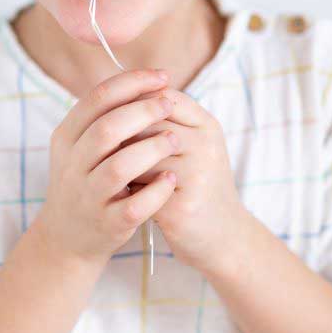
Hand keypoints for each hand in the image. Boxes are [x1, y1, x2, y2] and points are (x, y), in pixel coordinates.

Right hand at [36, 69, 180, 264]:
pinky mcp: (107, 224)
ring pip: (119, 167)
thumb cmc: (87, 179)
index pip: (97, 99)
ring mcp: (88, 197)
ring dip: (152, 149)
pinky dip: (156, 192)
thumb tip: (150, 80)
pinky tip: (171, 179)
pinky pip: (134, 206)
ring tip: (176, 140)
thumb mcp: (83, 145)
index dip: (132, 82)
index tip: (162, 75)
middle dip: (144, 111)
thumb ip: (107, 115)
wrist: (67, 238)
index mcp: (66, 137)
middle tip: (169, 104)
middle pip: (107, 129)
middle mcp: (72, 166)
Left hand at [124, 86, 244, 270]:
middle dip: (122, 135)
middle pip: (146, 123)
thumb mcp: (192, 146)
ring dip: (121, 161)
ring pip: (138, 154)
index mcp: (207, 125)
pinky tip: (123, 194)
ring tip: (114, 171)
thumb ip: (163, 119)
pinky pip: (138, 188)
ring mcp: (196, 176)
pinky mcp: (181, 207)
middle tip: (108, 148)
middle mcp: (205, 145)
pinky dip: (126, 189)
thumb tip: (114, 95)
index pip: (161, 96)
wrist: (223, 237)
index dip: (132, 105)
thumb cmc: (197, 185)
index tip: (115, 119)